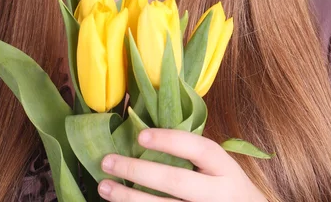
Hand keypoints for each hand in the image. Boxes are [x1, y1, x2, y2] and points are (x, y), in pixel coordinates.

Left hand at [98, 128, 266, 200]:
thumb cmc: (226, 186)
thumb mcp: (220, 167)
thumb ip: (194, 154)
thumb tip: (146, 135)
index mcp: (224, 168)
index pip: (198, 148)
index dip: (169, 140)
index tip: (140, 135)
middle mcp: (217, 194)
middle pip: (175, 180)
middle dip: (138, 170)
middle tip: (107, 161)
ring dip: (129, 198)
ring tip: (104, 186)